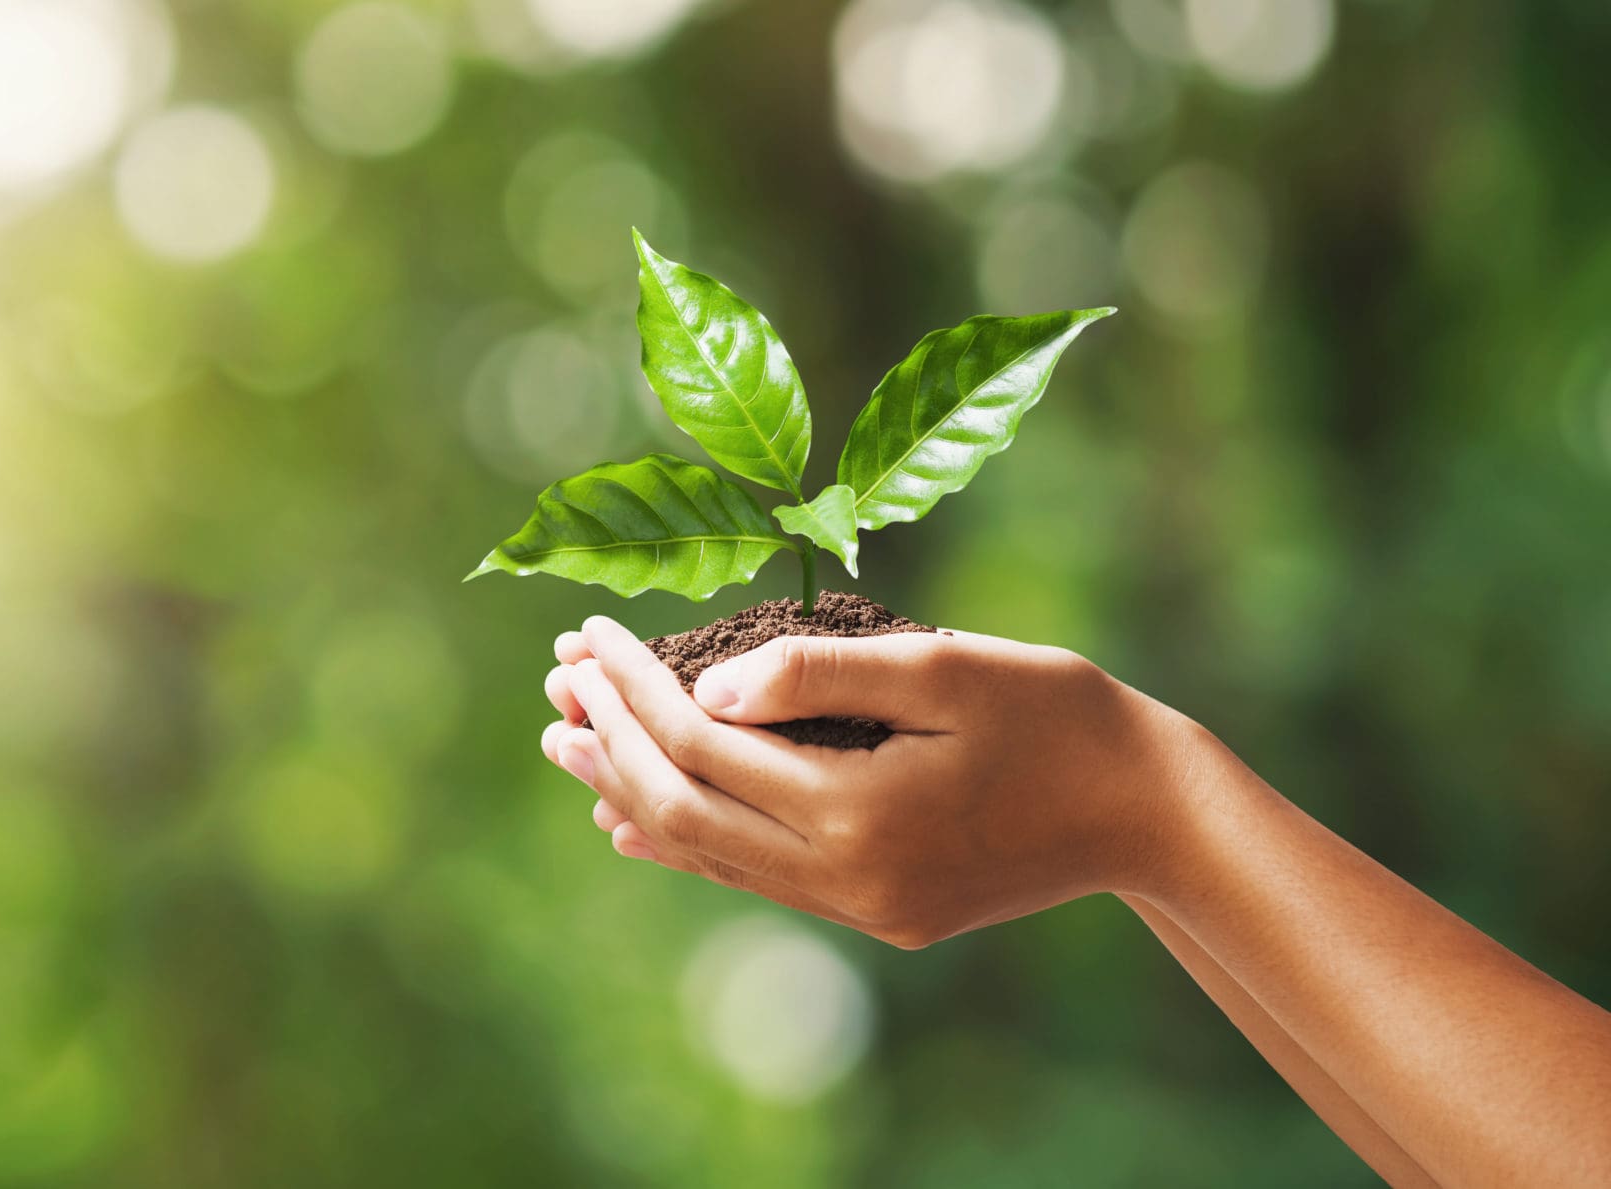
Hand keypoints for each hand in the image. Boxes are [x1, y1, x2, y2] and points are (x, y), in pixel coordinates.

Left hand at [541, 615, 1225, 947]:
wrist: (1150, 812)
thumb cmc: (1057, 715)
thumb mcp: (942, 666)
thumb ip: (818, 674)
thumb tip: (704, 685)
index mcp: (858, 815)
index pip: (701, 744)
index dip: (631, 688)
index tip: (586, 632)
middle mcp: (845, 879)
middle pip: (682, 809)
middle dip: (610, 741)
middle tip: (553, 682)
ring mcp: (858, 907)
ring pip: (708, 851)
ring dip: (630, 792)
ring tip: (568, 741)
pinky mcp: (875, 912)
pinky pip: (752, 878)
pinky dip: (687, 839)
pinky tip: (633, 820)